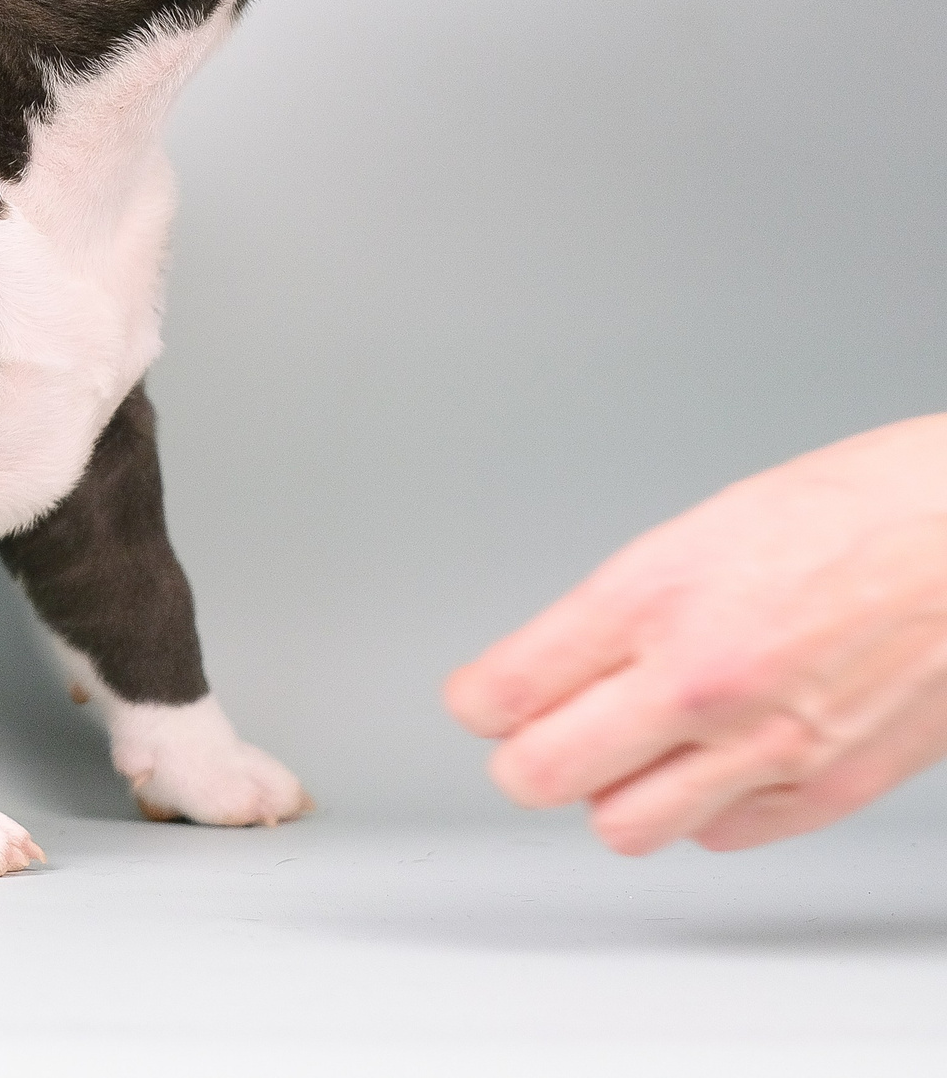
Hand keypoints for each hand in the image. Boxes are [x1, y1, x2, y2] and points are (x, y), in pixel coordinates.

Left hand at [444, 414, 946, 853]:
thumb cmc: (867, 508)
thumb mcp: (704, 530)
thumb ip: (623, 609)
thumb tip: (555, 665)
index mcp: (655, 596)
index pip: (504, 691)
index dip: (478, 700)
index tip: (481, 698)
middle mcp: (699, 680)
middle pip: (540, 775)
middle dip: (525, 757)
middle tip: (535, 736)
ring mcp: (766, 745)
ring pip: (623, 827)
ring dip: (614, 793)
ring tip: (633, 753)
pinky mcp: (831, 788)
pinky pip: (722, 837)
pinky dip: (706, 812)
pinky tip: (717, 765)